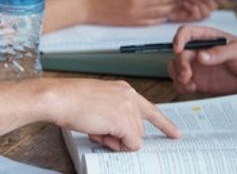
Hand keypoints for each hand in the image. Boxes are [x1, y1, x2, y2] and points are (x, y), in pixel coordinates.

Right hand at [48, 79, 179, 150]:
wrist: (59, 98)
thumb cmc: (71, 100)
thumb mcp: (99, 102)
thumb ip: (114, 114)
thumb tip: (121, 136)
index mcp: (124, 90)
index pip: (150, 109)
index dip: (164, 124)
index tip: (176, 134)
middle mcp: (129, 96)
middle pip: (139, 129)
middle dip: (122, 137)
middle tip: (100, 132)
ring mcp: (128, 108)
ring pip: (135, 138)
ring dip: (116, 141)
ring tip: (96, 130)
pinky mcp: (123, 121)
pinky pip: (131, 144)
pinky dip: (117, 145)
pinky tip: (100, 134)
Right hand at [84, 0, 183, 25]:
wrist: (88, 7)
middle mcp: (136, 1)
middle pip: (161, 0)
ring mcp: (134, 13)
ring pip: (158, 12)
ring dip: (170, 9)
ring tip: (179, 6)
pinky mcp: (131, 23)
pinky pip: (149, 21)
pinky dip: (159, 19)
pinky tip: (166, 16)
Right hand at [168, 25, 236, 93]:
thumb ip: (220, 53)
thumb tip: (201, 56)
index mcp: (207, 38)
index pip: (186, 32)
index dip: (179, 39)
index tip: (178, 49)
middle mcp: (199, 51)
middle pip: (179, 53)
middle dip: (180, 64)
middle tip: (187, 75)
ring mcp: (198, 67)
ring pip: (176, 68)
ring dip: (177, 76)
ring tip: (189, 84)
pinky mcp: (199, 81)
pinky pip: (182, 83)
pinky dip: (182, 86)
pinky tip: (192, 88)